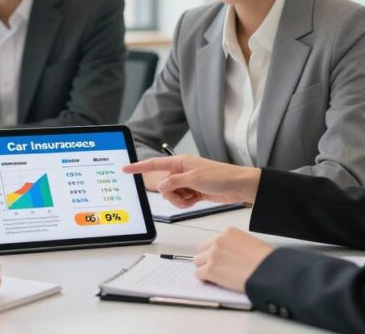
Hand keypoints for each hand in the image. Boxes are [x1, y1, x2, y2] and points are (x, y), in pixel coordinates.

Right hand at [123, 154, 260, 207]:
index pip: (154, 164)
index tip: (125, 168)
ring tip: (192, 198)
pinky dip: (186, 203)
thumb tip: (161, 186)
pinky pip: (180, 200)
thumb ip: (175, 182)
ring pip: (171, 195)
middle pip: (163, 185)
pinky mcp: (193, 192)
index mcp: (180, 162)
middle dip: (170, 194)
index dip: (138, 166)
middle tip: (184, 195)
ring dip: (179, 200)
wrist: (239, 187)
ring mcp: (187, 182)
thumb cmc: (221, 177)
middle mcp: (182, 171)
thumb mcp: (195, 179)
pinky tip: (196, 200)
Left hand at [193, 228, 273, 291]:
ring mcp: (213, 254)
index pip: (213, 240)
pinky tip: (214, 281)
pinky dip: (205, 279)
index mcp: (229, 232)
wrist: (268, 272)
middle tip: (215, 267)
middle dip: (207, 259)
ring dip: (205, 268)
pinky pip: (199, 274)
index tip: (218, 258)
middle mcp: (219, 241)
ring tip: (216, 275)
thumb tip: (230, 255)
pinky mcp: (210, 269)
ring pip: (198, 262)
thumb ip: (236, 245)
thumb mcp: (251, 243)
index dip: (215, 251)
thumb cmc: (266, 261)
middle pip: (202, 250)